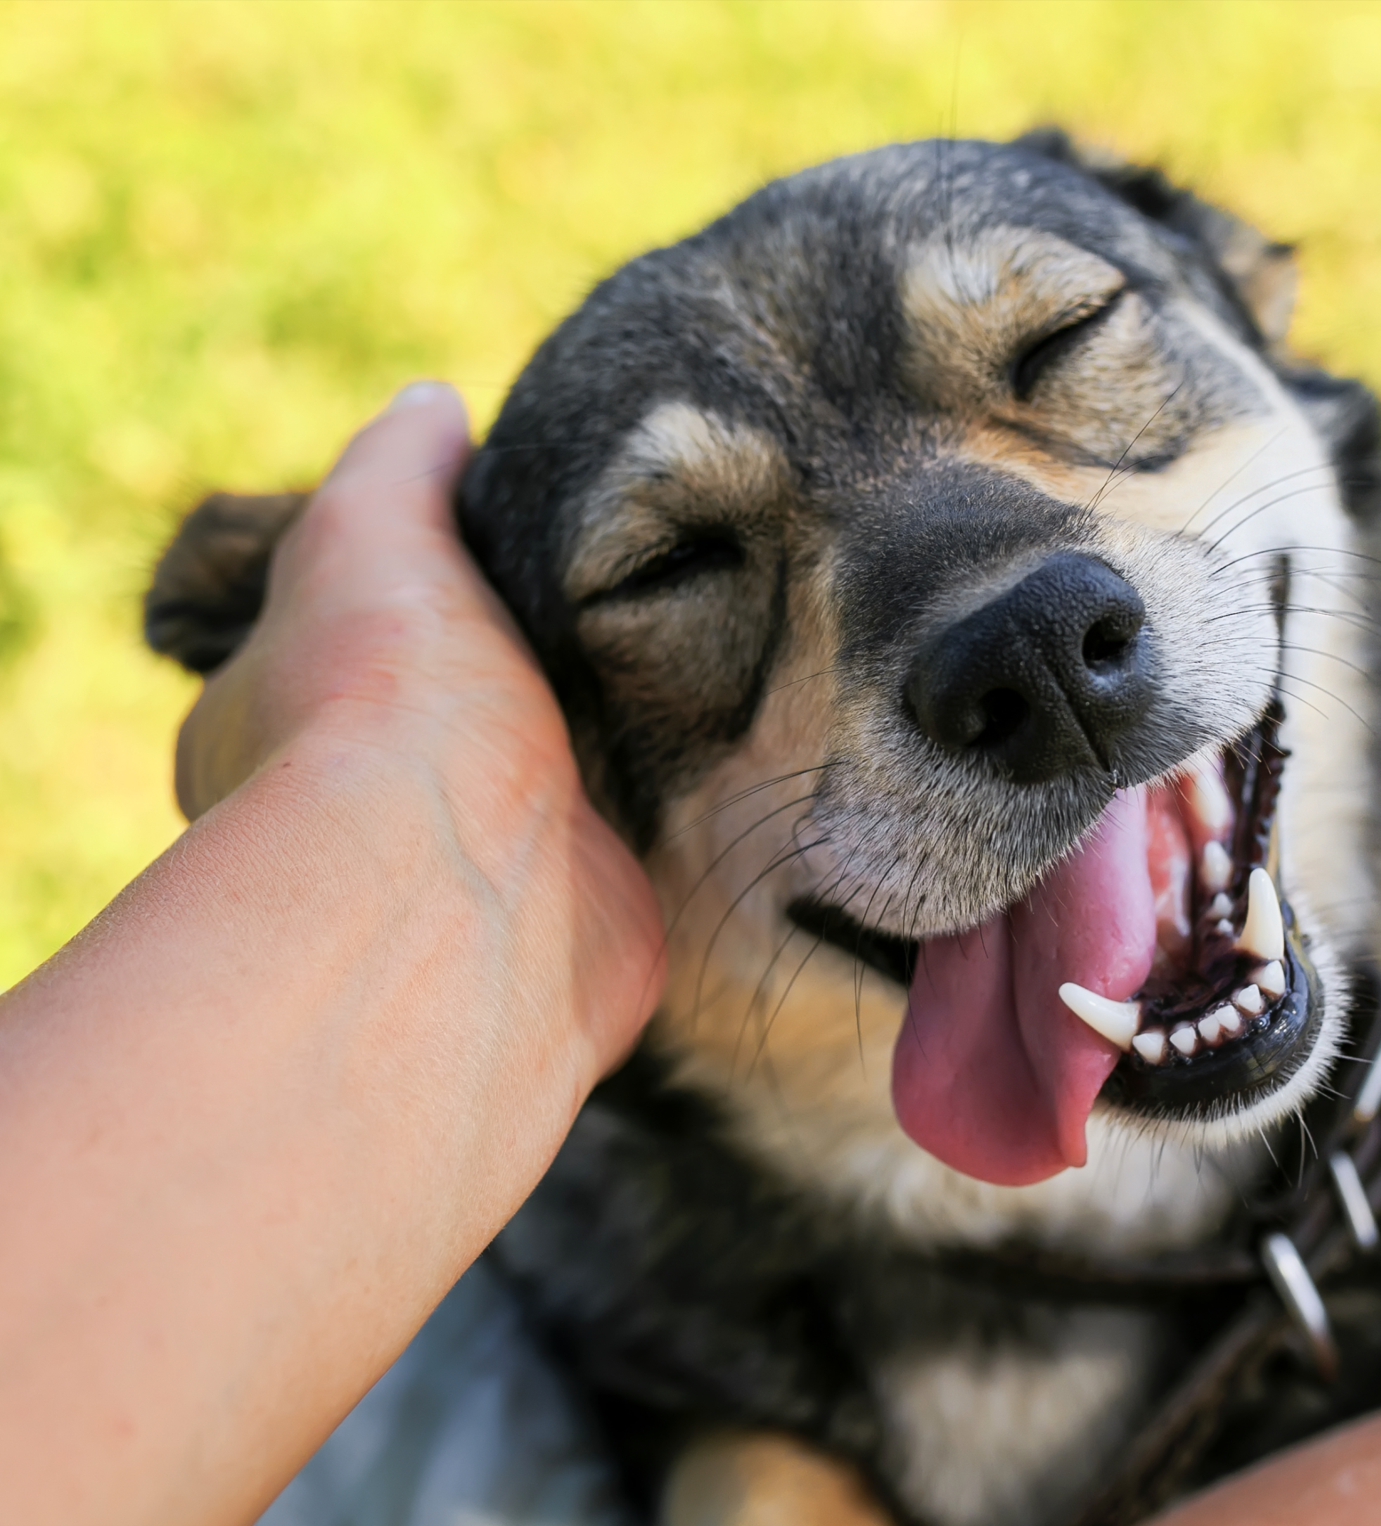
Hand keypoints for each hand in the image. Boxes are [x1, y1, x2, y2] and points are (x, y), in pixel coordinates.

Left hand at [175, 380, 664, 1076]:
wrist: (469, 891)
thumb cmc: (387, 707)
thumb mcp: (369, 530)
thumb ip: (399, 464)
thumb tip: (434, 404)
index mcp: (268, 724)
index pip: (327, 646)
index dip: (398, 598)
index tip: (485, 553)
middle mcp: (356, 817)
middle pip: (443, 720)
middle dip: (513, 674)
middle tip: (611, 600)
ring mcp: (470, 878)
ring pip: (540, 787)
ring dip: (600, 743)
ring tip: (688, 654)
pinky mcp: (577, 920)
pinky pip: (623, 851)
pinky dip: (663, 812)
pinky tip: (716, 751)